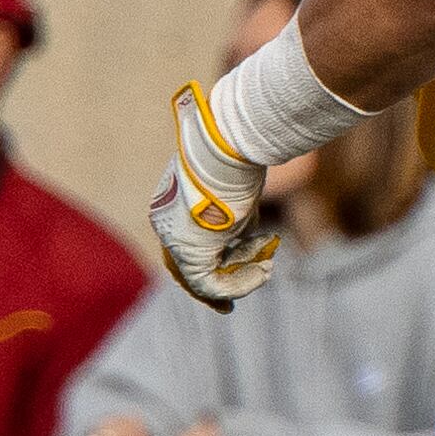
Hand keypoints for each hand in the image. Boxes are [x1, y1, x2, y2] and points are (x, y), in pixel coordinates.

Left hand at [150, 80, 279, 308]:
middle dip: (225, 275)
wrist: (227, 152)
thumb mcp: (238, 193)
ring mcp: (174, 241)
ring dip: (242, 275)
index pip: (192, 239)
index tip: (245, 258)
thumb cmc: (235, 162)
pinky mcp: (188, 255)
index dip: (219, 256)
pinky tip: (263, 272)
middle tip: (250, 281)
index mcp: (172, 205)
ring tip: (266, 267)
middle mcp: (168, 225)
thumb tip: (255, 236)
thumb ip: (239, 218)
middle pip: (194, 263)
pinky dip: (240, 283)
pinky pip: (211, 284)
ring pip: (206, 274)